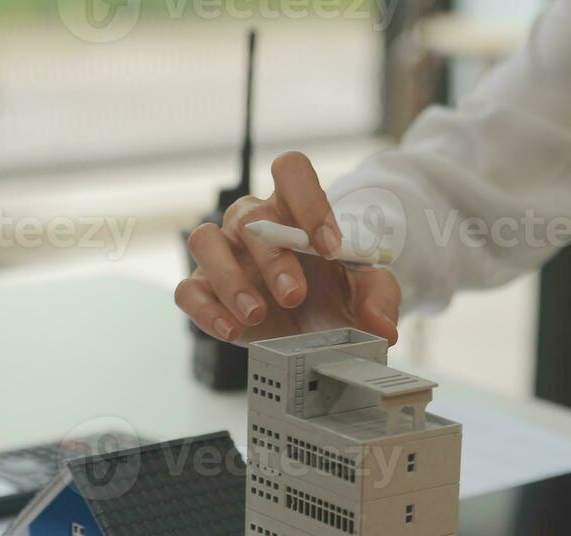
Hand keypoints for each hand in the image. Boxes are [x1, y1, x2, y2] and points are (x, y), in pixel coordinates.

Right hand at [174, 151, 400, 345]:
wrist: (311, 329)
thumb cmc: (333, 297)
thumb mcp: (366, 296)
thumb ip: (378, 301)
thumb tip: (383, 327)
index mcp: (293, 208)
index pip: (291, 171)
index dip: (308, 202)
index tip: (329, 247)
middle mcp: (252, 223)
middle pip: (250, 216)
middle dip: (273, 258)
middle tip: (295, 295)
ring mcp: (223, 255)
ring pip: (205, 241)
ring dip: (230, 278)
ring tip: (257, 313)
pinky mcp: (204, 289)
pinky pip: (187, 291)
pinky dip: (206, 310)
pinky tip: (232, 330)